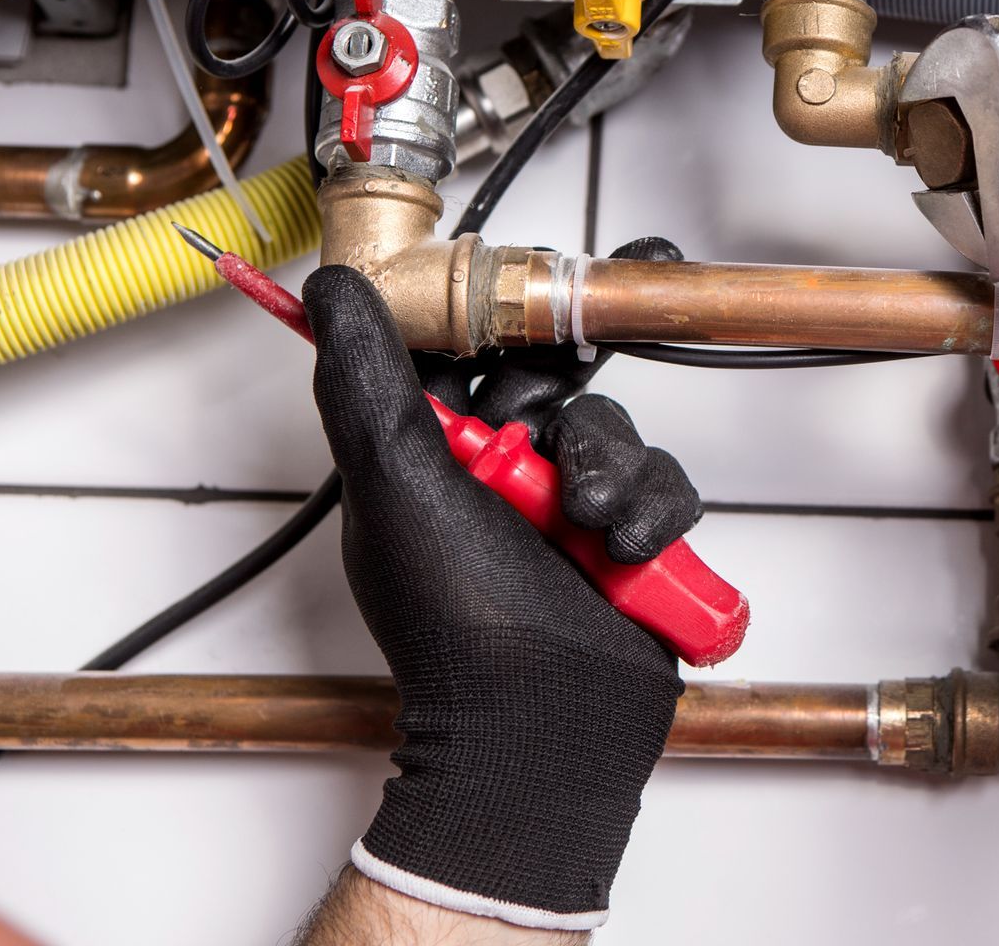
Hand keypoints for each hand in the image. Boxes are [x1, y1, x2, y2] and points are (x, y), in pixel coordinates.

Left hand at [303, 256, 699, 931]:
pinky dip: (654, 514)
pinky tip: (625, 553)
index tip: (534, 274)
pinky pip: (665, 486)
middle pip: (554, 376)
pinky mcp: (631, 541)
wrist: (540, 725)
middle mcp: (500, 473)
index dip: (499, 306)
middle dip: (568, 393)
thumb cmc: (456, 622)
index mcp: (432, 452)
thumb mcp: (394, 481)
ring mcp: (567, 508)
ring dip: (611, 469)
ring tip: (592, 523)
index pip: (464, 348)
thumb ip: (367, 377)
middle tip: (567, 398)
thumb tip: (333, 290)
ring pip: (616, 428)